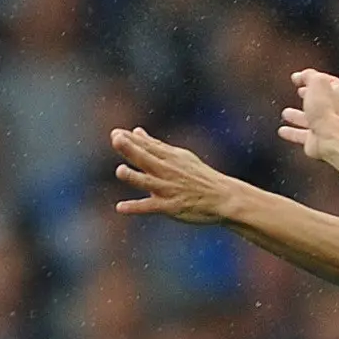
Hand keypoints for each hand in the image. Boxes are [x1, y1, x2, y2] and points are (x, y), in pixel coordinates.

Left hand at [112, 128, 232, 222]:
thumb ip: (154, 145)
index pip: (147, 146)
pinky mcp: (170, 207)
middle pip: (146, 159)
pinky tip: (120, 207)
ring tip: (120, 171)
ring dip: (134, 177)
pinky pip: (150, 206)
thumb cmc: (199, 176)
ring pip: (147, 182)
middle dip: (131, 150)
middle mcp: (167, 171)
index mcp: (169, 157)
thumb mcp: (178, 156)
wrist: (222, 197)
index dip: (131, 140)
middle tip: (116, 140)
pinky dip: (135, 207)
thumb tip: (136, 131)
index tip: (116, 133)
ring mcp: (168, 189)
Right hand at [278, 68, 338, 161]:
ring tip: (286, 113)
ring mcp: (325, 128)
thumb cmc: (327, 110)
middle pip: (320, 101)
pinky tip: (283, 131)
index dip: (313, 78)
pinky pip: (302, 136)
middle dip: (308, 96)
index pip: (328, 82)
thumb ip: (309, 76)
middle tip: (299, 92)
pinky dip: (292, 133)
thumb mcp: (317, 82)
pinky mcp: (316, 141)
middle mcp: (334, 111)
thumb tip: (300, 76)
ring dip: (297, 116)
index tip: (300, 77)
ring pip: (310, 120)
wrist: (329, 138)